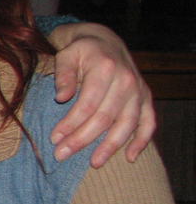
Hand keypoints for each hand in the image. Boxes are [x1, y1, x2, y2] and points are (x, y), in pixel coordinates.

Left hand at [48, 23, 154, 166]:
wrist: (104, 40)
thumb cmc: (80, 50)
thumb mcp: (66, 54)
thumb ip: (64, 74)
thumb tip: (61, 97)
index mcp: (105, 69)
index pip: (87, 104)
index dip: (70, 124)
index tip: (54, 138)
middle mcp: (126, 81)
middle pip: (104, 118)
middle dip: (82, 139)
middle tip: (62, 155)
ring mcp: (138, 90)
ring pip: (126, 124)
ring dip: (110, 146)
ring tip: (94, 163)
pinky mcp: (146, 98)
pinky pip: (149, 122)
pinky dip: (142, 141)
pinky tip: (130, 157)